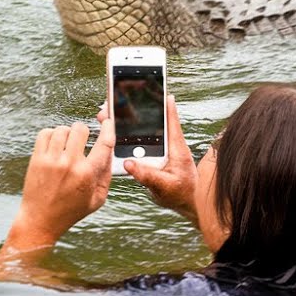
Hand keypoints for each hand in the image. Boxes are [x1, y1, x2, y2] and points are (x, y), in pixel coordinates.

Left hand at [7, 118, 115, 249]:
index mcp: (88, 174)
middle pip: (80, 129)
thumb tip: (109, 150)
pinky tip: (54, 145)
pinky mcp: (37, 158)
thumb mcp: (97, 198)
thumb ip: (106, 174)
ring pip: (62, 129)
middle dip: (84, 132)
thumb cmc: (71, 210)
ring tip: (66, 145)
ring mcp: (51, 160)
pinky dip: (51, 134)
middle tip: (81, 140)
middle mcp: (69, 164)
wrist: (41, 219)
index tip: (107, 121)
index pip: (104, 144)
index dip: (108, 128)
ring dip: (67, 133)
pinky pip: (45, 133)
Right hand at [117, 95, 198, 223]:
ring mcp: (160, 151)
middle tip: (121, 100)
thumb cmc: (181, 194)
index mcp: (176, 149)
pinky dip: (126, 136)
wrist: (185, 203)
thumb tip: (128, 163)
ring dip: (127, 123)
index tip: (163, 92)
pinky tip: (113, 131)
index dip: (167, 107)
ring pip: (143, 133)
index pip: (172, 124)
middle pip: (152, 124)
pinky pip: (138, 144)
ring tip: (110, 113)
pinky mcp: (153, 157)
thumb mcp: (165, 186)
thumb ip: (148, 176)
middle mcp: (168, 146)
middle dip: (135, 110)